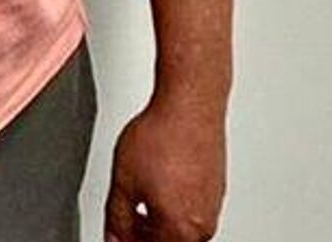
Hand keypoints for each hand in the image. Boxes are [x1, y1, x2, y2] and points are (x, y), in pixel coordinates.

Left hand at [100, 96, 226, 240]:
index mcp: (179, 231)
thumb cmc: (162, 136)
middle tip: (124, 218)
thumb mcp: (123, 182)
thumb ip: (117, 219)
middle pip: (166, 241)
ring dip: (158, 219)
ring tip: (138, 195)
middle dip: (142, 233)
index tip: (118, 232)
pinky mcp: (217, 187)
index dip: (127, 239)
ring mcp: (213, 206)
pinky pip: (193, 208)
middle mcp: (202, 225)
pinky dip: (174, 203)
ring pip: (180, 227)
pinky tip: (159, 182)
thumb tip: (113, 238)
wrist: (190, 104)